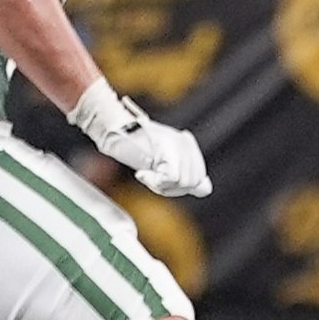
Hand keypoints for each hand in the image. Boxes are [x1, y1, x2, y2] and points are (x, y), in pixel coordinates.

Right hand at [70, 80, 211, 197]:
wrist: (112, 130)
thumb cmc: (130, 145)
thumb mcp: (161, 162)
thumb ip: (184, 174)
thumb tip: (206, 188)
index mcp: (186, 145)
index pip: (201, 181)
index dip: (180, 189)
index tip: (160, 179)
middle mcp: (185, 143)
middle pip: (191, 184)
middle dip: (170, 189)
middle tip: (150, 178)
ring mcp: (178, 144)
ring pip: (182, 183)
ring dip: (160, 185)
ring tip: (145, 173)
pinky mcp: (168, 148)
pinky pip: (171, 178)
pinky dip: (154, 181)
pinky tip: (141, 174)